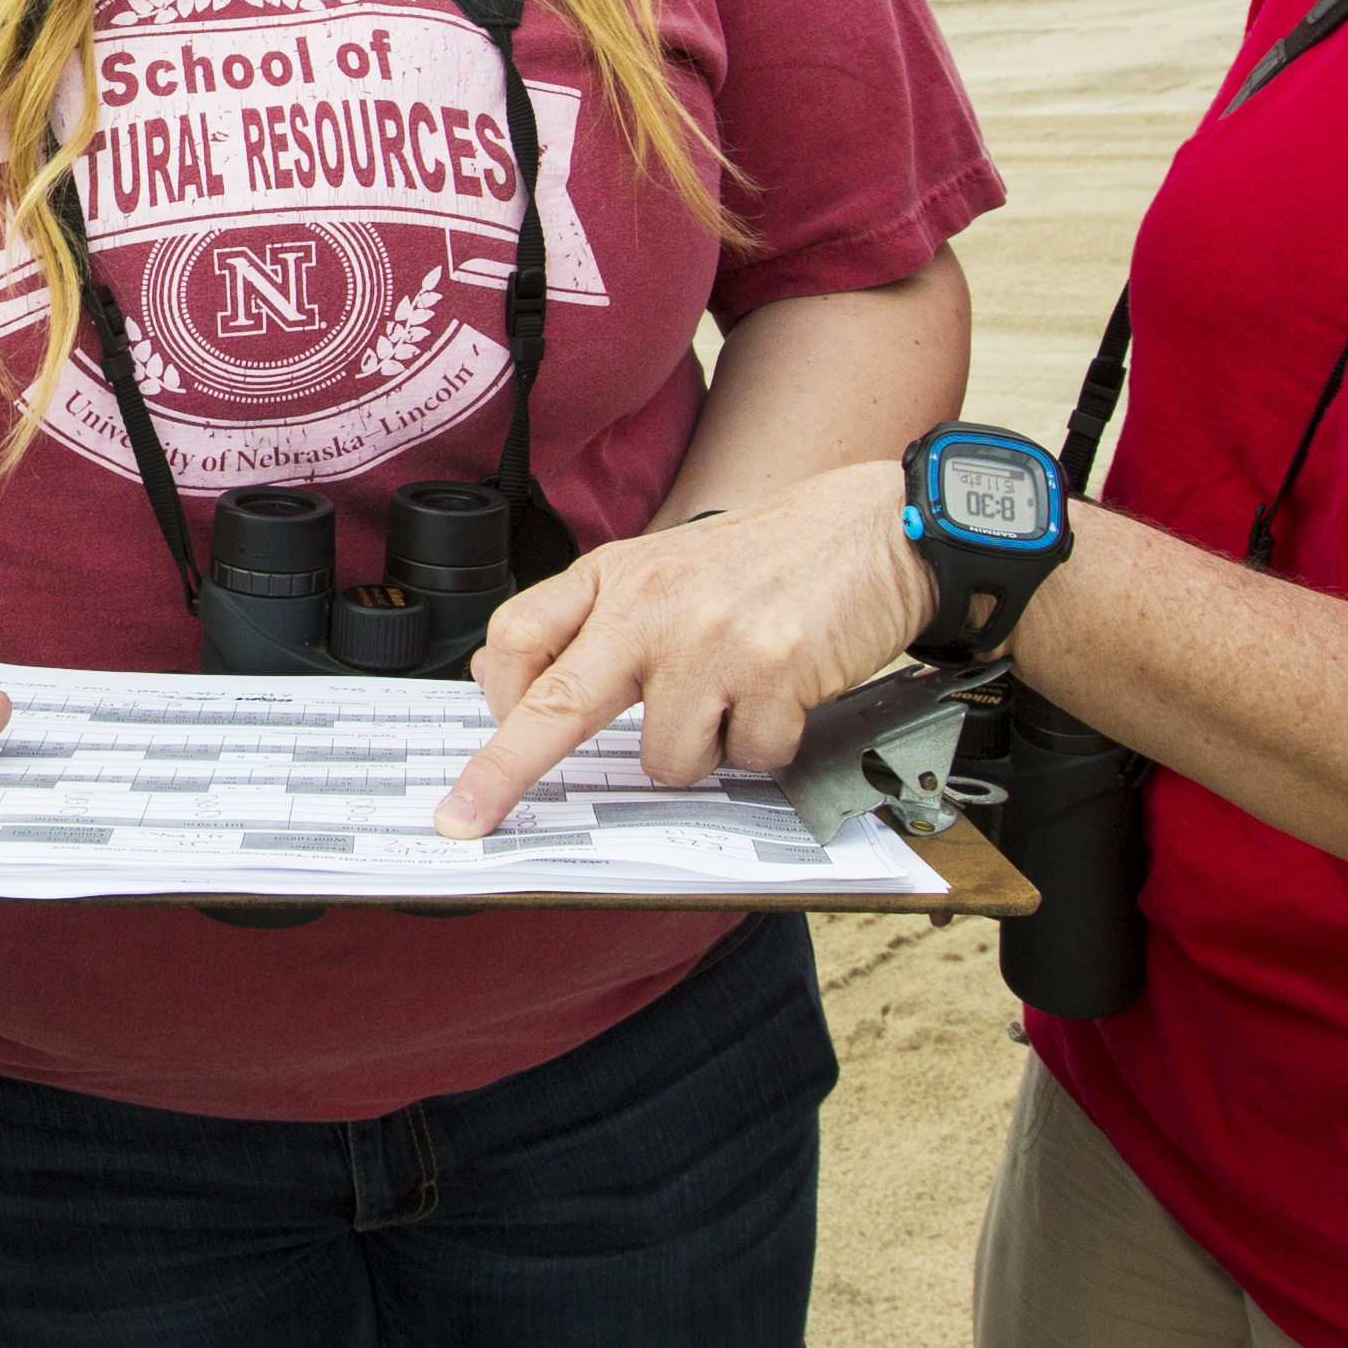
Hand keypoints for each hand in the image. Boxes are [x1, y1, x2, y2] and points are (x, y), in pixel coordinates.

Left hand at [432, 468, 930, 838]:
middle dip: (503, 774)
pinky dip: (766, 745)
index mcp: (616, 574)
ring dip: (703, 752)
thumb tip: (516, 685)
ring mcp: (709, 639)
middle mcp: (651, 604)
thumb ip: (602, 617)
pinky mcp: (770, 673)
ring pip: (665, 759)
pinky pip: (744, 758)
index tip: (474, 751)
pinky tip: (784, 696)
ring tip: (738, 698)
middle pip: (556, 706)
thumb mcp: (669, 564)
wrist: (880, 528)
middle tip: (466, 818)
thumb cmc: (775, 556)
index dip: (491, 700)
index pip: (519, 636)